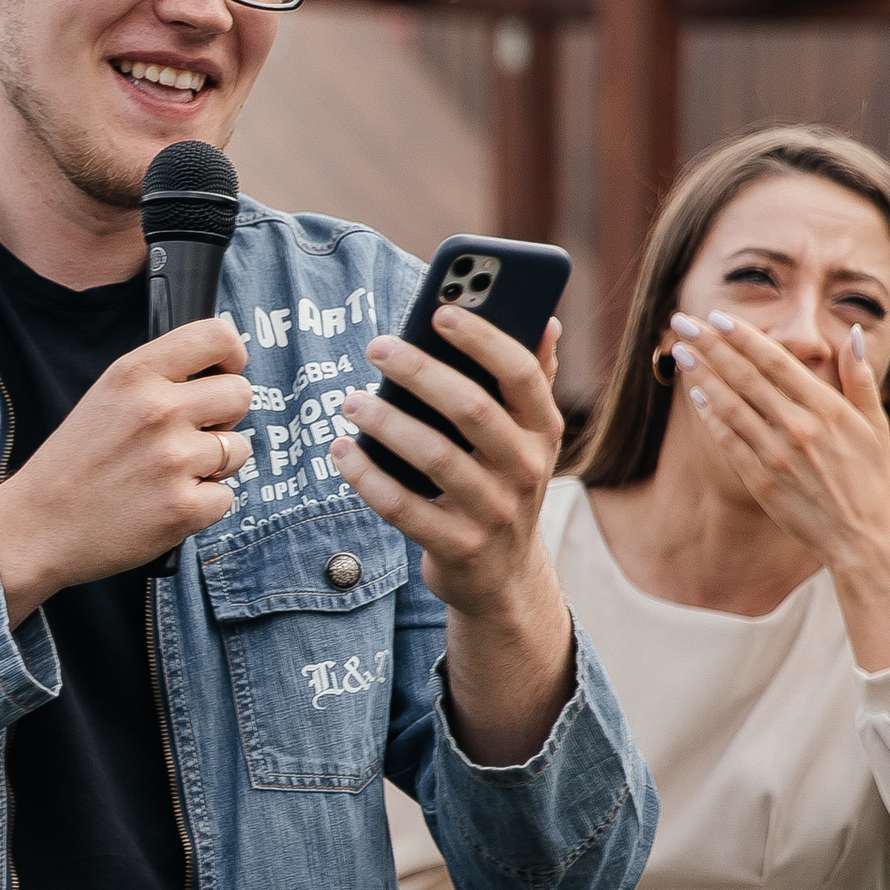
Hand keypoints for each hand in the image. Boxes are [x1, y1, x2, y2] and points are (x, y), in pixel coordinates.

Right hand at [0, 320, 251, 621]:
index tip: (223, 375)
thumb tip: (221, 373)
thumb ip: (158, 380)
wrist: (35, 528)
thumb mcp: (104, 396)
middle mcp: (158, 409)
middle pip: (239, 393)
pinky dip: (202, 506)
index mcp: (134, 374)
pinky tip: (163, 505)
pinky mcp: (183, 507)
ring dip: (214, 466)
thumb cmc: (72, 464)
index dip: (232, 357)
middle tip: (188, 437)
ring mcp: (173, 460)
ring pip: (237, 449)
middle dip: (223, 417)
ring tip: (167, 476)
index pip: (217, 337)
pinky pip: (226, 497)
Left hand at [332, 303, 573, 761]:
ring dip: (387, 422)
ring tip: (351, 399)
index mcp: (545, 430)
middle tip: (377, 346)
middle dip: (421, 372)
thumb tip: (548, 319)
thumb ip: (532, 379)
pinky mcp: (459, 548)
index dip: (483, 339)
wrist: (502, 578)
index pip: (521, 374)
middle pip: (472, 409)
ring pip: (435, 457)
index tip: (439, 311)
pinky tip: (341, 451)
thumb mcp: (527, 438)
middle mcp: (528, 470)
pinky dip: (368, 477)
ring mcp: (495, 512)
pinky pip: (404, 508)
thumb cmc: (502, 485)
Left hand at [668, 309, 889, 671]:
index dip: (743, 337)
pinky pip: (728, 441)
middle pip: (745, 377)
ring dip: (702, 375)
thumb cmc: (875, 480)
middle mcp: (798, 428)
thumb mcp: (877, 425)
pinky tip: (696, 396)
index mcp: (827, 409)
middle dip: (711, 346)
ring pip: (730, 405)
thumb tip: (852, 334)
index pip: (775, 362)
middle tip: (684, 322)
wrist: (864, 539)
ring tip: (681, 353)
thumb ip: (860, 378)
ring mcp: (776, 455)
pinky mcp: (760, 481)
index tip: (717, 317)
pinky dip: (711, 416)